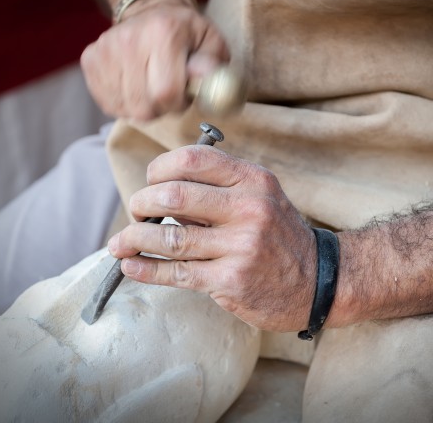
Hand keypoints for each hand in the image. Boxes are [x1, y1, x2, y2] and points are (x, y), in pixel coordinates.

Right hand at [80, 0, 229, 119]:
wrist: (150, 11)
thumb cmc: (185, 34)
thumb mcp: (211, 43)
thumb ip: (212, 67)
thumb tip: (207, 84)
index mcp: (163, 32)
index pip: (166, 92)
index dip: (177, 103)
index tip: (182, 93)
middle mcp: (128, 39)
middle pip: (142, 106)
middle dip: (160, 108)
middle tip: (167, 92)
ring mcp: (105, 50)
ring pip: (125, 108)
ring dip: (142, 106)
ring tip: (151, 87)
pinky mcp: (90, 61)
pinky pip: (109, 103)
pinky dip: (124, 103)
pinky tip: (134, 87)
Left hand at [108, 145, 317, 331]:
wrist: (319, 280)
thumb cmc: (279, 234)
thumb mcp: (259, 196)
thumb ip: (215, 189)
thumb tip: (160, 190)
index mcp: (252, 179)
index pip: (193, 159)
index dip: (159, 168)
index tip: (150, 181)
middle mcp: (248, 208)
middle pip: (173, 195)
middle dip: (141, 202)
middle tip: (136, 211)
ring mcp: (241, 246)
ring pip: (169, 237)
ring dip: (134, 238)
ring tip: (120, 243)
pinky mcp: (231, 280)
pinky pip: (177, 273)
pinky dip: (146, 269)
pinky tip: (130, 265)